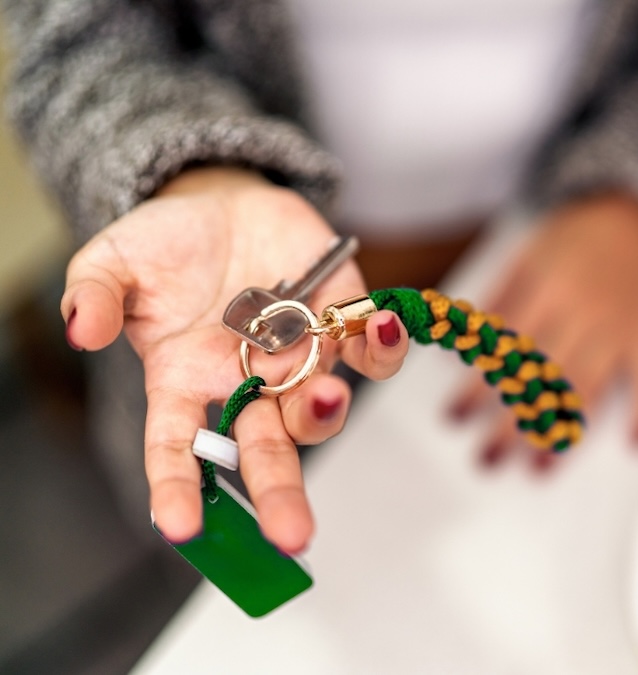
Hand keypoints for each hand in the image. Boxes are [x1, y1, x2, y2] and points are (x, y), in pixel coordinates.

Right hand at [62, 167, 408, 551]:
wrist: (224, 204)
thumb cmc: (166, 245)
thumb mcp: (113, 262)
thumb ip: (96, 295)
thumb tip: (82, 331)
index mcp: (186, 380)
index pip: (179, 446)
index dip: (179, 488)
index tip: (180, 530)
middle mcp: (246, 381)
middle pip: (266, 450)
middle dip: (280, 492)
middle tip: (292, 534)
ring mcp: (298, 355)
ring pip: (319, 407)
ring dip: (325, 412)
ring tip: (327, 397)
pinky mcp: (340, 316)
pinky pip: (369, 348)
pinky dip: (381, 346)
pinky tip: (379, 327)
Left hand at [450, 192, 637, 470]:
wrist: (636, 215)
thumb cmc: (574, 240)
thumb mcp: (523, 257)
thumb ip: (492, 303)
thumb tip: (456, 348)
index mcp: (545, 292)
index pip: (504, 349)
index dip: (476, 385)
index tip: (455, 415)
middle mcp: (582, 314)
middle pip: (542, 377)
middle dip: (512, 422)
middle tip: (487, 459)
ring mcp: (618, 328)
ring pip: (589, 386)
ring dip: (565, 428)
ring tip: (540, 466)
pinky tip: (637, 442)